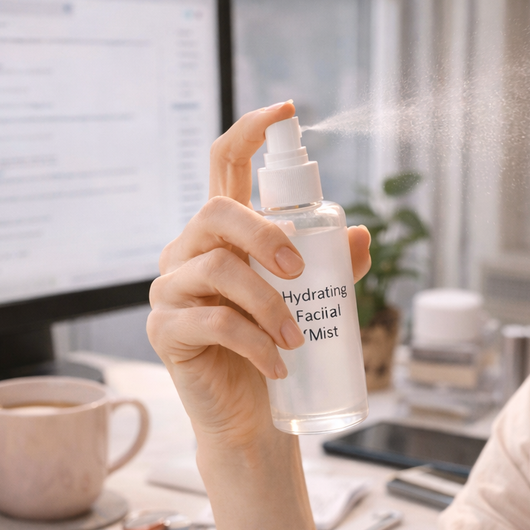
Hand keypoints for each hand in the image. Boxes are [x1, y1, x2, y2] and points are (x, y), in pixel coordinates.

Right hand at [148, 102, 370, 442]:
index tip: (285, 111)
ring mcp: (172, 289)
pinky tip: (279, 366)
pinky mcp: (165, 330)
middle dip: (265, 235)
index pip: (223, 164)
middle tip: (301, 273)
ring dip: (268, 304)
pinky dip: (254, 343)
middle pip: (217, 213)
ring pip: (217, 271)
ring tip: (297, 338)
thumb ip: (334, 268)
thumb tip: (363, 235)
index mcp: (224, 232)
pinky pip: (212, 323)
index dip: (250, 131)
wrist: (251, 418)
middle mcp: (190, 250)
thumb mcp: (311, 302)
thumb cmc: (278, 351)